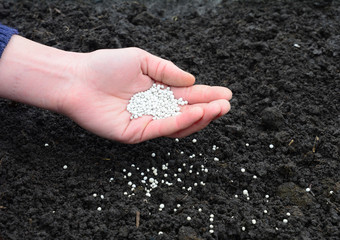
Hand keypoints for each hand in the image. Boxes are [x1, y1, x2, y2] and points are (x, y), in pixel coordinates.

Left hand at [62, 48, 231, 142]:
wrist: (78, 79)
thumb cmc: (106, 66)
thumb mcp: (142, 60)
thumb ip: (167, 71)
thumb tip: (192, 80)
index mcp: (157, 91)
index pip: (187, 96)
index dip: (207, 95)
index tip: (226, 93)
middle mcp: (154, 108)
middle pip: (187, 112)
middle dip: (209, 109)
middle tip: (227, 104)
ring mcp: (146, 122)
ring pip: (179, 125)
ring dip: (200, 118)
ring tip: (217, 109)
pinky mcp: (136, 133)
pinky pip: (163, 128)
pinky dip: (181, 121)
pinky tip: (196, 112)